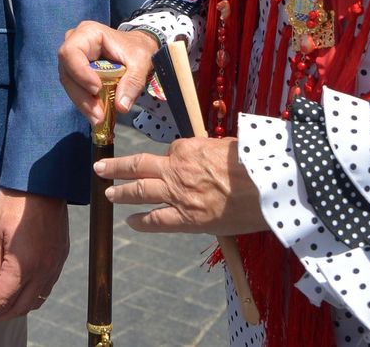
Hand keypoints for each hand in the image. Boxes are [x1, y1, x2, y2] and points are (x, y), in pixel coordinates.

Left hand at [0, 189, 68, 324]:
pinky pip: (46, 287)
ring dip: (16, 308)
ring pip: (35, 301)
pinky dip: (31, 296)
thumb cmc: (13, 203)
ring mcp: (55, 265)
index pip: (1, 302)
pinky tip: (19, 289)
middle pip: (20, 308)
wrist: (42, 182)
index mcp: (24, 267)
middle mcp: (43, 271)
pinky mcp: (60, 256)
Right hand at [58, 22, 159, 125]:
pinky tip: (97, 115)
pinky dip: (86, 103)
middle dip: (82, 96)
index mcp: (88, 33)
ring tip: (99, 118)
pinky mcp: (76, 73)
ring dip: (83, 103)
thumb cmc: (137, 49)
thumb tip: (121, 106)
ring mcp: (73, 59)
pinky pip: (76, 89)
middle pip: (68, 72)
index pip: (72, 52)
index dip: (80, 72)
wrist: (137, 48)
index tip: (96, 89)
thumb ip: (133, 81)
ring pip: (70, 84)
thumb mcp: (141, 62)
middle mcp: (75, 44)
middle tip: (98, 114)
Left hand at [97, 137, 266, 236]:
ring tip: (108, 193)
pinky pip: (156, 220)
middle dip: (117, 166)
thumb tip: (214, 156)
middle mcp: (177, 169)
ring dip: (121, 191)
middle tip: (101, 166)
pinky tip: (130, 222)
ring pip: (140, 190)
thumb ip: (215, 151)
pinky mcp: (186, 218)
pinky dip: (141, 221)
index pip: (173, 150)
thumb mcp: (233, 146)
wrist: (268, 188)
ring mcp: (178, 194)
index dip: (172, 155)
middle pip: (140, 165)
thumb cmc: (256, 164)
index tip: (173, 161)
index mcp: (190, 148)